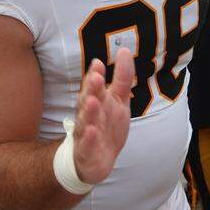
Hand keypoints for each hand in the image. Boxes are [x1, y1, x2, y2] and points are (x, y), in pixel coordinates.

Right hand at [72, 48, 134, 184]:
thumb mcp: (119, 101)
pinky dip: (88, 139)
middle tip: (96, 78)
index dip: (96, 75)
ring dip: (88, 112)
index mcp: (96, 102)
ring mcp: (85, 134)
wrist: (96, 160)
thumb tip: (125, 50)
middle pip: (87, 100)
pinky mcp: (86, 152)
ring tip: (92, 101)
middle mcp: (88, 115)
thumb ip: (121, 78)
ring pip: (84, 122)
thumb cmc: (106, 125)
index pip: (94, 86)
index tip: (99, 63)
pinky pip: (86, 145)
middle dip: (91, 90)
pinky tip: (91, 131)